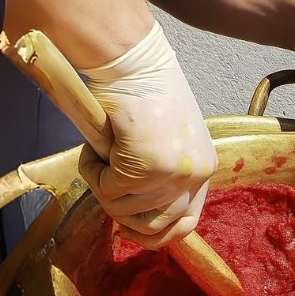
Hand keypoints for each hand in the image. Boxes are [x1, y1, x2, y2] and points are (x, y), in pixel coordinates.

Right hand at [77, 22, 216, 248]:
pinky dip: (92, 171)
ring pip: (125, 210)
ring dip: (103, 187)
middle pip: (154, 225)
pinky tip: (93, 148)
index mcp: (203, 169)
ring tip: (100, 155)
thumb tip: (133, 214)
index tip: (129, 228)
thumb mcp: (166, 140)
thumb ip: (160, 174)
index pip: (186, 223)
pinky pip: (106, 190)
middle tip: (105, 183)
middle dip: (121, 212)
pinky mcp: (146, 169)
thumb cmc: (143, 92)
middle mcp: (196, 176)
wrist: (133, 63)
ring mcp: (173, 175)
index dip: (154, 233)